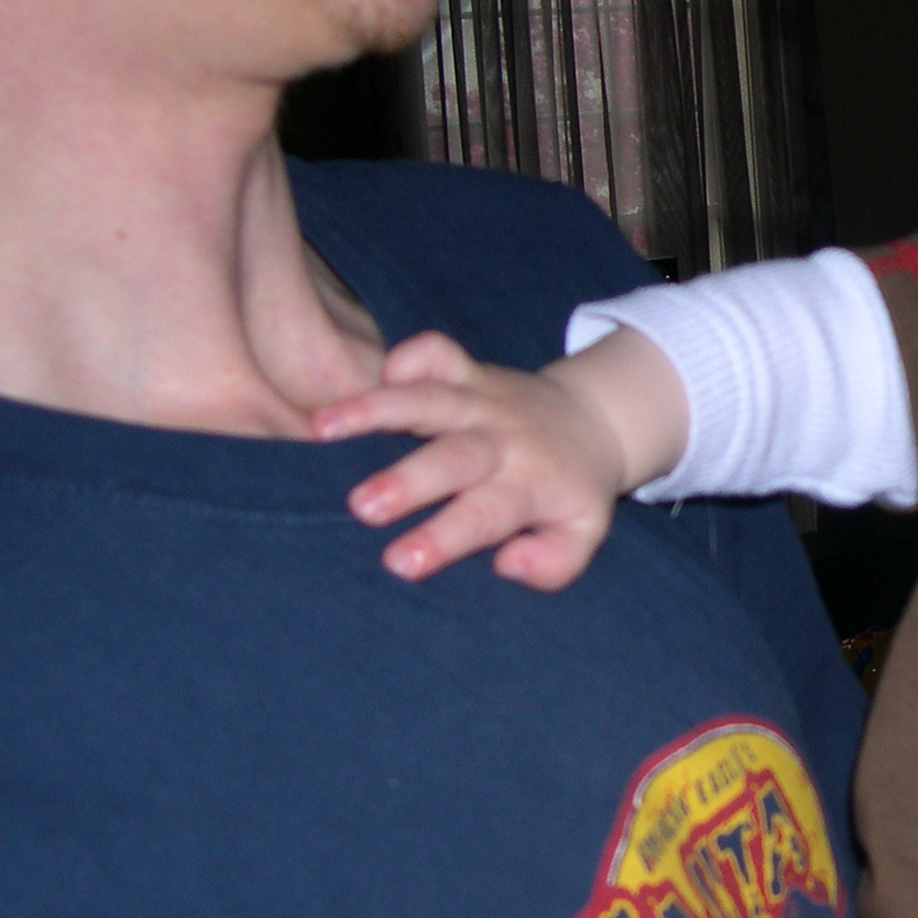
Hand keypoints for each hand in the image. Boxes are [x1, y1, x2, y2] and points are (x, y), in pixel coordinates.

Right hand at [311, 329, 674, 588]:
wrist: (595, 421)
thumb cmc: (571, 493)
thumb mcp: (582, 534)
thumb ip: (554, 563)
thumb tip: (507, 565)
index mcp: (530, 487)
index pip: (485, 516)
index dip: (442, 538)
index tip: (399, 563)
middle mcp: (503, 441)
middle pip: (454, 457)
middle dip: (407, 480)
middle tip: (360, 506)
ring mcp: (483, 402)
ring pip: (430, 399)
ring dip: (377, 409)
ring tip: (322, 427)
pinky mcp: (469, 372)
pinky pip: (438, 352)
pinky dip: (407, 355)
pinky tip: (372, 375)